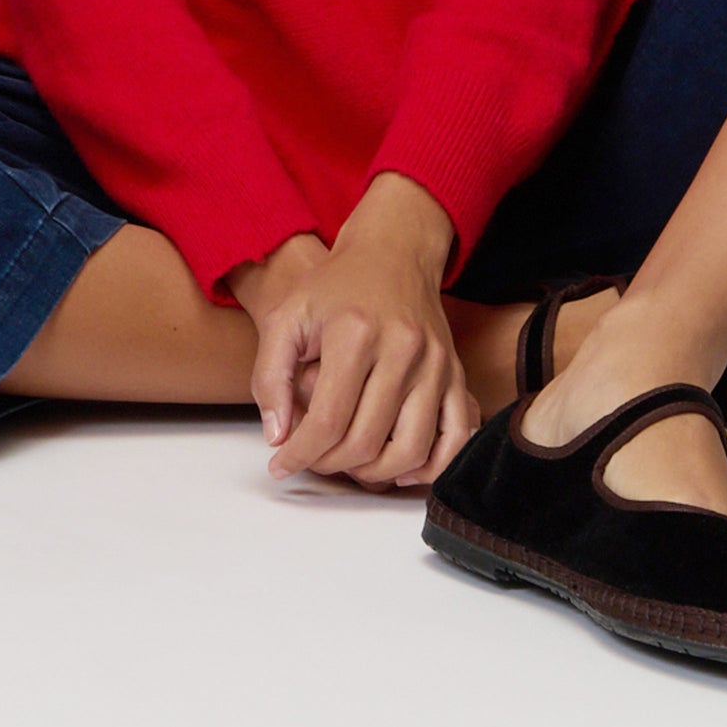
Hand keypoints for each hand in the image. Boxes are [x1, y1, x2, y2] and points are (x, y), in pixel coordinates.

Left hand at [229, 215, 480, 490]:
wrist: (392, 252)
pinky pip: (455, 437)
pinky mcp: (455, 372)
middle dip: (330, 464)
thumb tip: (278, 437)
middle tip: (312, 458)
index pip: (328, 420)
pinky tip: (400, 468)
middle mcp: (402, 349)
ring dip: (375, 474)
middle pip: (367, 441)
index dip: (300, 454)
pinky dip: (431, 466)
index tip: (281, 464)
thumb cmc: (335, 286)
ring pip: (411, 450)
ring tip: (349, 463)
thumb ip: (270, 376)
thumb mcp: (287, 316)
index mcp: (356, 333)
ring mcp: (435, 362)